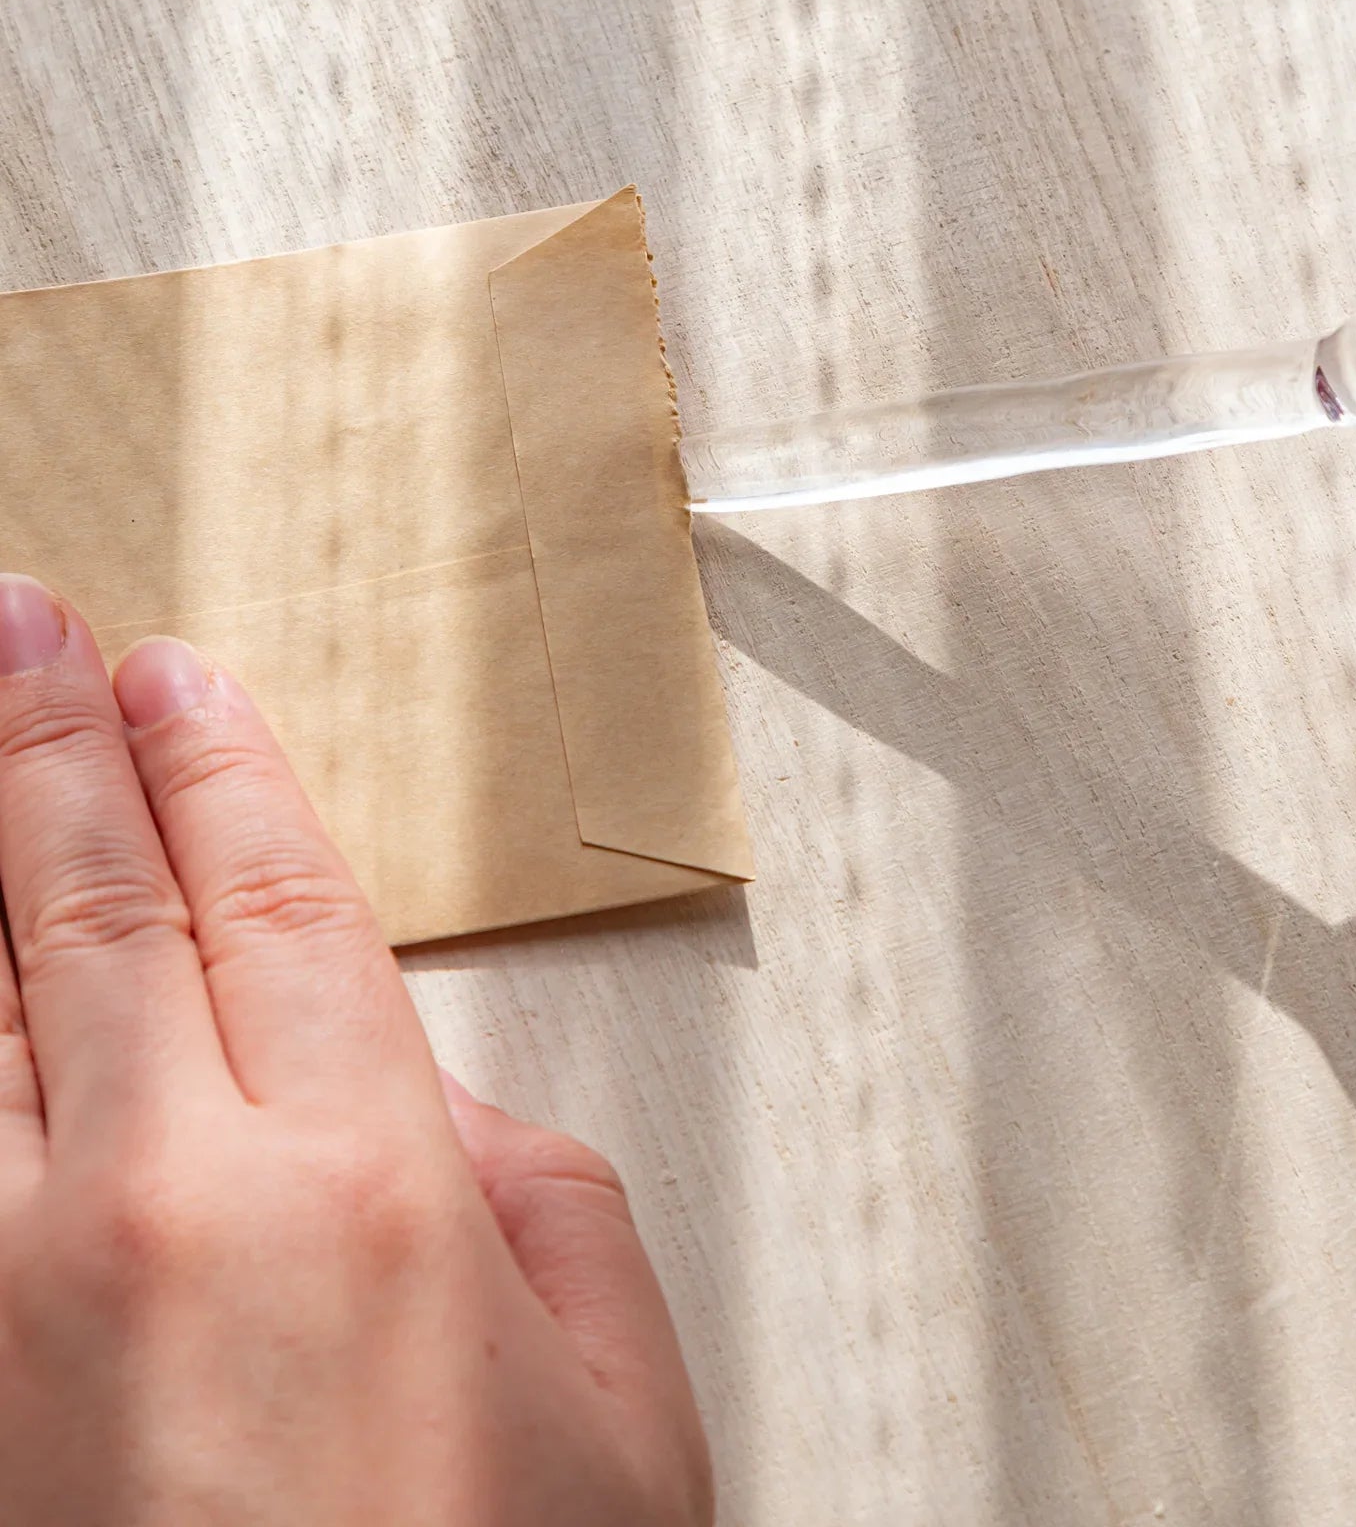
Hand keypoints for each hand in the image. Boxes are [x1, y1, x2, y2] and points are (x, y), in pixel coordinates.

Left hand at [0, 576, 711, 1524]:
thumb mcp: (619, 1402)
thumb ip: (536, 1194)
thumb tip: (423, 1086)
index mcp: (366, 1189)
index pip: (279, 904)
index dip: (222, 771)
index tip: (178, 676)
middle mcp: (166, 1212)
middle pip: (93, 914)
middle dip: (50, 748)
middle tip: (21, 628)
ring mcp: (10, 1306)